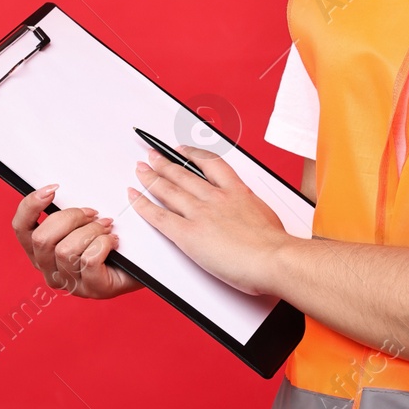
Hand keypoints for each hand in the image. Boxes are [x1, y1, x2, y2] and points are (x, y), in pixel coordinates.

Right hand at [12, 185, 142, 299]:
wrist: (142, 262)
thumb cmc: (108, 238)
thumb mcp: (82, 221)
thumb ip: (66, 212)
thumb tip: (56, 189)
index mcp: (40, 250)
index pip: (21, 228)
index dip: (31, 206)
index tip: (53, 189)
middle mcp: (49, 269)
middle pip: (42, 238)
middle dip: (70, 218)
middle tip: (92, 213)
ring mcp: (70, 283)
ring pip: (66, 250)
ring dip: (91, 231)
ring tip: (106, 227)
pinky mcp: (93, 289)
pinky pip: (89, 260)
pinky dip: (103, 244)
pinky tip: (113, 241)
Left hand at [127, 145, 292, 295]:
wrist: (272, 258)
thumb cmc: (275, 245)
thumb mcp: (266, 215)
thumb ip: (251, 209)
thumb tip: (249, 212)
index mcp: (237, 192)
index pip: (211, 165)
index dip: (193, 154)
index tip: (183, 150)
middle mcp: (216, 197)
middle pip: (184, 174)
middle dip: (165, 163)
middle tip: (152, 156)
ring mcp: (200, 214)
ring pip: (169, 190)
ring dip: (151, 177)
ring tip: (140, 169)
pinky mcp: (188, 234)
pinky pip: (159, 216)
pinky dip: (142, 205)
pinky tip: (134, 197)